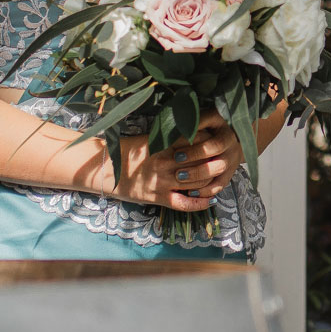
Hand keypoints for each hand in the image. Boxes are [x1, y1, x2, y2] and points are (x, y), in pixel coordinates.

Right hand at [105, 120, 242, 211]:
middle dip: (214, 160)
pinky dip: (199, 203)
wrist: (104, 169)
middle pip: (200, 162)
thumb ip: (169, 135)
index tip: (218, 138)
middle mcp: (165, 163)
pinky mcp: (158, 197)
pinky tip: (210, 200)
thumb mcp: (148, 138)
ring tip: (220, 175)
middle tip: (226, 156)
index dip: (209, 141)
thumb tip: (192, 128)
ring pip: (196, 182)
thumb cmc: (126, 150)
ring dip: (211, 180)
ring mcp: (162, 182)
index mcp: (162, 145)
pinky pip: (183, 203)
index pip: (195, 141)